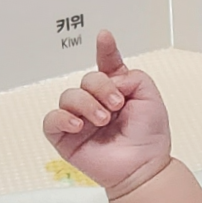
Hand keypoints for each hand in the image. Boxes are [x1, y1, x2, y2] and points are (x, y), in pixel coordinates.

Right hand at [45, 30, 173, 195]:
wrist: (143, 166)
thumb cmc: (149, 136)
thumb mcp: (150, 97)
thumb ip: (131, 76)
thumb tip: (108, 80)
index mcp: (116, 90)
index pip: (106, 64)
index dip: (105, 49)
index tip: (104, 36)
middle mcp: (96, 102)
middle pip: (87, 79)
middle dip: (101, 87)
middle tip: (117, 105)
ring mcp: (79, 118)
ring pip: (68, 95)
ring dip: (87, 104)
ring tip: (103, 120)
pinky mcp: (65, 137)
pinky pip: (51, 119)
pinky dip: (62, 118)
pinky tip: (78, 124)